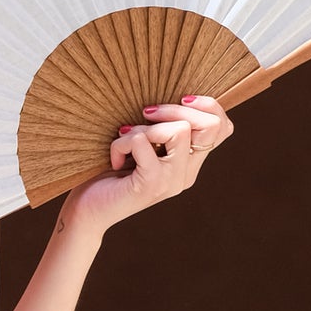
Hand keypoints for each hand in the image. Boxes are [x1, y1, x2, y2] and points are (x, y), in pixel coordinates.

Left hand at [62, 96, 234, 236]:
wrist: (88, 213)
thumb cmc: (109, 174)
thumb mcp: (143, 147)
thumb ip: (162, 131)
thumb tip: (173, 97)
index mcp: (188, 164)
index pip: (223, 128)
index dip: (209, 106)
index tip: (180, 99)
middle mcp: (186, 175)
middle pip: (209, 125)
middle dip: (175, 109)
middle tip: (145, 114)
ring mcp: (172, 181)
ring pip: (179, 130)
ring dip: (145, 127)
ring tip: (125, 140)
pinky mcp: (151, 183)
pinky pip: (143, 141)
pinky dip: (122, 142)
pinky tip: (114, 158)